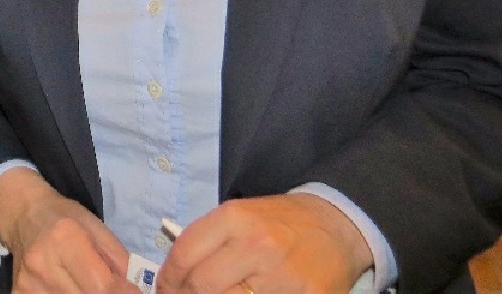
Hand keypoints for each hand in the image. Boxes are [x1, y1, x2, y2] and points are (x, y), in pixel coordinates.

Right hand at [0, 167, 136, 292]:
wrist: (23, 214)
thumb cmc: (65, 217)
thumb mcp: (98, 229)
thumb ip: (120, 263)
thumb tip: (138, 292)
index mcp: (65, 239)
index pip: (102, 287)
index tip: (133, 292)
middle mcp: (42, 264)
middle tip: (111, 288)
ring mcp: (27, 283)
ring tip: (87, 284)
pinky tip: (70, 288)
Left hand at [156, 193, 372, 292]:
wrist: (337, 225)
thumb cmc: (281, 222)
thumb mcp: (240, 216)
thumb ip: (209, 241)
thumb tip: (175, 276)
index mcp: (236, 217)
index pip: (185, 253)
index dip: (168, 279)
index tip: (164, 289)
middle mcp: (257, 245)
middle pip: (202, 285)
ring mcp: (283, 275)